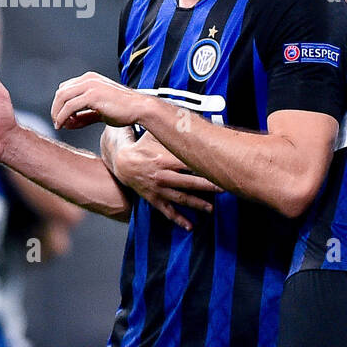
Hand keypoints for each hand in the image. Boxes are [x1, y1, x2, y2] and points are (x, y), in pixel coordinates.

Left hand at [51, 72, 149, 130]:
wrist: (140, 109)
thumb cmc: (125, 110)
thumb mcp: (100, 111)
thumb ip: (84, 115)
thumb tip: (68, 123)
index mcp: (91, 79)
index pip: (66, 88)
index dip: (61, 103)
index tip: (63, 117)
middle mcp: (89, 79)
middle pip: (61, 92)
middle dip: (56, 108)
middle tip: (58, 123)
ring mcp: (90, 86)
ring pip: (62, 98)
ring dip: (57, 113)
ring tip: (60, 125)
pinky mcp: (92, 96)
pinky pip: (69, 106)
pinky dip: (63, 116)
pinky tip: (64, 125)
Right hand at [106, 131, 222, 231]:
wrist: (122, 163)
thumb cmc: (143, 146)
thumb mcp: (155, 134)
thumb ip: (170, 128)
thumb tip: (189, 119)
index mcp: (165, 160)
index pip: (189, 163)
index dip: (203, 166)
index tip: (219, 168)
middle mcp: (163, 176)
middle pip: (189, 183)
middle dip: (207, 186)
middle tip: (224, 189)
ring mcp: (159, 190)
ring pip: (181, 199)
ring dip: (197, 204)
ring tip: (211, 209)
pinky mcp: (155, 200)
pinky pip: (168, 212)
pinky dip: (179, 220)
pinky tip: (190, 227)